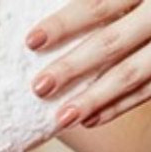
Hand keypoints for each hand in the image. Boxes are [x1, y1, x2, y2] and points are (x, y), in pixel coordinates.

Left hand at [27, 0, 150, 128]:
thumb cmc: (146, 1)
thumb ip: (106, 2)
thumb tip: (61, 2)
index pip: (100, 3)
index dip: (66, 22)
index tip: (31, 41)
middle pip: (112, 42)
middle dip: (73, 67)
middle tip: (39, 87)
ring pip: (132, 72)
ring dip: (95, 98)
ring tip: (62, 118)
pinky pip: (149, 89)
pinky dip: (119, 106)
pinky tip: (90, 121)